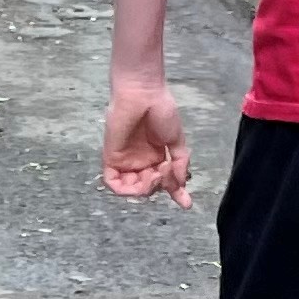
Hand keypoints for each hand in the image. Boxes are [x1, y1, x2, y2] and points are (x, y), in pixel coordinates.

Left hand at [101, 79, 192, 207]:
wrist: (144, 94)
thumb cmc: (161, 111)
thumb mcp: (176, 140)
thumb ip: (180, 163)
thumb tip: (182, 185)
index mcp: (156, 157)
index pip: (163, 181)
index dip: (175, 193)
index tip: (187, 204)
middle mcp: (140, 162)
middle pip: (148, 188)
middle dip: (161, 185)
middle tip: (167, 169)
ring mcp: (125, 161)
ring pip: (132, 189)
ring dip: (147, 188)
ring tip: (156, 172)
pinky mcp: (111, 158)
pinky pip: (113, 184)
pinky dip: (126, 189)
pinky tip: (142, 177)